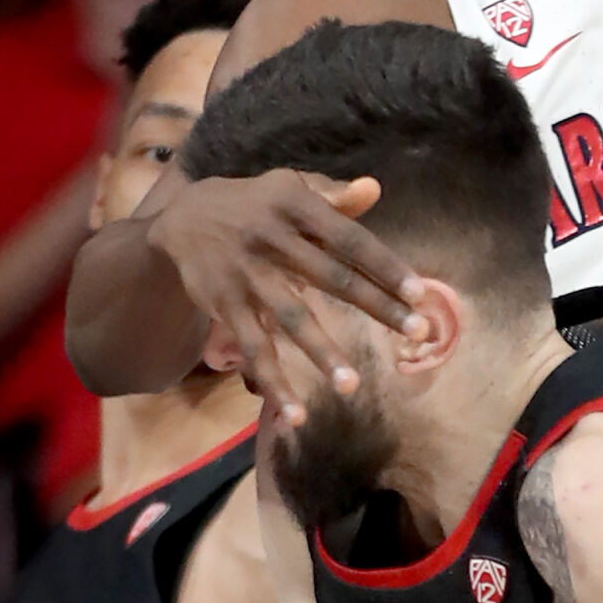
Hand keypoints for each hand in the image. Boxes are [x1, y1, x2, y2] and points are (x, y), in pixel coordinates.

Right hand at [145, 170, 426, 415]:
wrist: (182, 218)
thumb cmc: (254, 205)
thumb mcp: (289, 187)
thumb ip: (333, 196)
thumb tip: (374, 189)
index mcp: (294, 205)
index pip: (350, 239)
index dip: (385, 266)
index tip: (421, 294)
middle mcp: (271, 238)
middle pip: (332, 277)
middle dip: (377, 307)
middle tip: (419, 333)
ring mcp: (247, 274)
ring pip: (291, 318)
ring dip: (322, 353)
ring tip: (352, 385)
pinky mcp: (225, 305)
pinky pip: (254, 349)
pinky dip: (273, 383)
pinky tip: (295, 415)